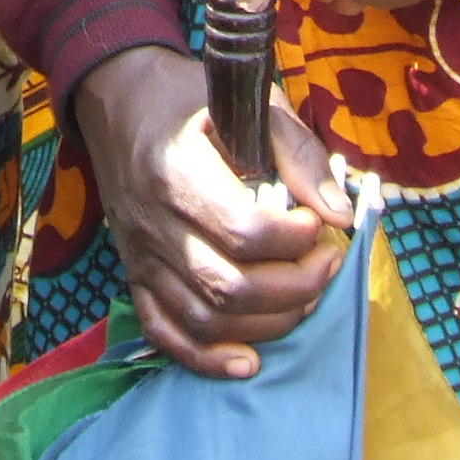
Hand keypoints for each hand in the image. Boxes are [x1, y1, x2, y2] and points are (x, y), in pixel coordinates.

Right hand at [71, 44, 352, 378]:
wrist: (118, 99)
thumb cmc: (190, 100)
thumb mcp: (249, 104)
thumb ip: (298, 155)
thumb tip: (340, 214)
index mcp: (176, 169)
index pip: (244, 230)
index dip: (296, 239)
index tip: (319, 223)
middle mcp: (152, 221)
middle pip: (229, 285)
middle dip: (296, 286)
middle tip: (327, 262)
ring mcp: (139, 255)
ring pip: (205, 318)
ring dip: (268, 322)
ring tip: (305, 296)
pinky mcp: (134, 275)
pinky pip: (166, 332)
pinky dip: (207, 358)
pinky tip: (250, 360)